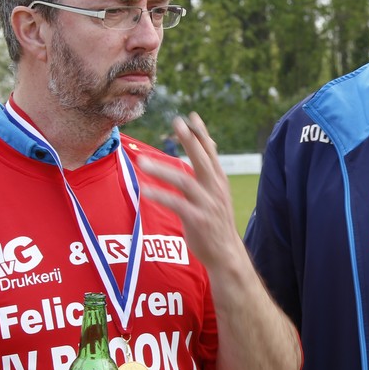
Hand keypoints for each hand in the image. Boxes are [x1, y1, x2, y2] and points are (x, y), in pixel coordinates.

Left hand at [137, 112, 242, 270]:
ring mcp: (207, 204)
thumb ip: (210, 171)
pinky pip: (176, 204)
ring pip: (184, 181)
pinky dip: (160, 196)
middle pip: (201, 159)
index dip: (201, 133)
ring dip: (162, 170)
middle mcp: (215, 189)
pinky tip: (145, 191)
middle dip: (189, 140)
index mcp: (219, 180)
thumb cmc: (216, 221)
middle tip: (177, 123)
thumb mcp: (217, 193)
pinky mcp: (197, 220)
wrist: (226, 253)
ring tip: (142, 162)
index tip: (190, 116)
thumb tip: (207, 145)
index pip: (211, 152)